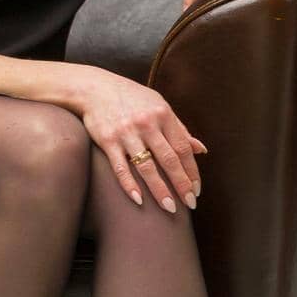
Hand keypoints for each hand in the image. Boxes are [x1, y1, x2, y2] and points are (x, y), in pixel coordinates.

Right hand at [72, 69, 205, 211]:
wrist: (95, 89)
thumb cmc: (132, 98)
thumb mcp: (159, 106)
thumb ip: (179, 128)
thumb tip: (201, 150)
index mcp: (163, 114)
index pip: (182, 148)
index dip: (192, 171)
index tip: (197, 189)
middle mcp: (147, 123)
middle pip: (169, 159)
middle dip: (181, 184)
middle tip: (190, 203)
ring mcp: (127, 133)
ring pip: (147, 167)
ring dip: (160, 189)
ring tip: (169, 207)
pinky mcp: (108, 141)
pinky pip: (120, 167)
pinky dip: (129, 185)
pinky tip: (139, 200)